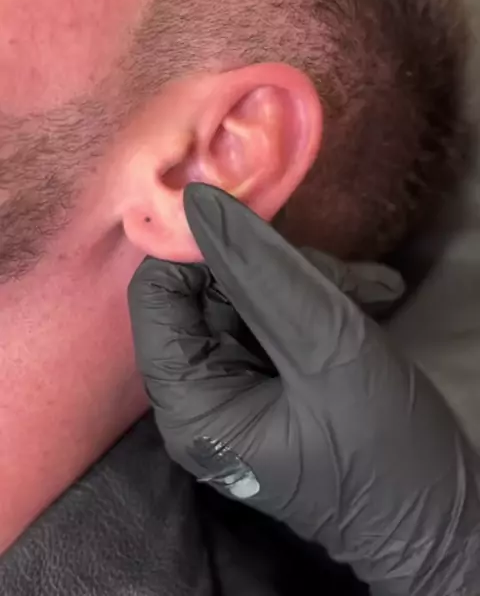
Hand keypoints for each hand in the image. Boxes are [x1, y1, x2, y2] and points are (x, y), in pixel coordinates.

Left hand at [128, 184, 479, 595]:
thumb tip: (199, 201)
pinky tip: (374, 296)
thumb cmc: (384, 452)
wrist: (439, 519)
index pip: (157, 293)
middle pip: (209, 286)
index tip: (258, 221)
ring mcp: (242, 381)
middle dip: (276, 266)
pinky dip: (326, 295)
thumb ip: (261, 274)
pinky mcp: (277, 372)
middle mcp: (204, 390)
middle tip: (341, 278)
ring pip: (253, 289)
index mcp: (191, 404)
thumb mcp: (326, 352)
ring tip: (370, 293)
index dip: (199, 248)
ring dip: (314, 279)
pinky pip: (283, 309)